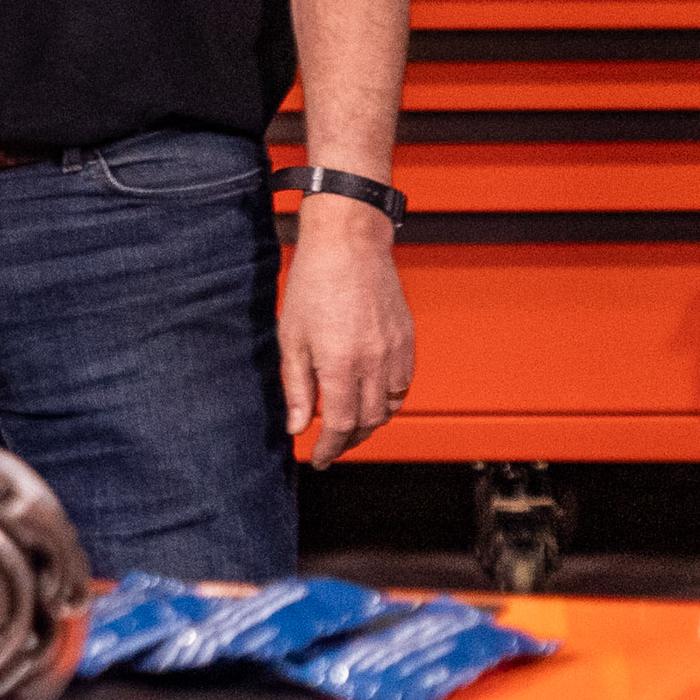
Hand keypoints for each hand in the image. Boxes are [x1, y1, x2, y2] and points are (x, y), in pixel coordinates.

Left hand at [281, 201, 413, 466]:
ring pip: (390, 407)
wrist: (349, 241)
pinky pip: (404, 383)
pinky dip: (389, 399)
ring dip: (371, 422)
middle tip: (332, 444)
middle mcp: (373, 362)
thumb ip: (297, 387)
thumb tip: (296, 426)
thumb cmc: (315, 281)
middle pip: (367, 421)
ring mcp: (395, 350)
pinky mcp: (407, 338)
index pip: (339, 425)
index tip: (319, 458)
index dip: (329, 448)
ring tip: (351, 424)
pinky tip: (372, 396)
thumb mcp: (292, 337)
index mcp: (341, 364)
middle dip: (348, 440)